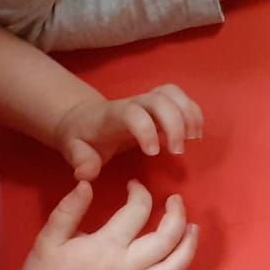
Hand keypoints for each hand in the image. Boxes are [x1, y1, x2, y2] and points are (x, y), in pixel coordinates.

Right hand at [20, 180, 198, 269]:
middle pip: (165, 241)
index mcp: (106, 246)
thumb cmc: (48, 268)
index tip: (135, 185)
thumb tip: (87, 184)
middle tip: (176, 201)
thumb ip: (69, 209)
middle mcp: (125, 267)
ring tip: (193, 229)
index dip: (140, 193)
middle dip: (177, 216)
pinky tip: (184, 268)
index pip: (137, 212)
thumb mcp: (50, 235)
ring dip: (189, 248)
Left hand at [54, 86, 204, 180]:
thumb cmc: (83, 137)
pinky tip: (195, 134)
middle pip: (161, 99)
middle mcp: (135, 102)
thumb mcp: (74, 150)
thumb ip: (81, 160)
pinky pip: (182, 99)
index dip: (147, 129)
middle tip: (179, 151)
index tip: (154, 153)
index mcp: (114, 114)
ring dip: (190, 114)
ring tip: (194, 139)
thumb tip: (87, 174)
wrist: (84, 117)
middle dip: (176, 123)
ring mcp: (149, 100)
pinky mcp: (161, 104)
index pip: (134, 113)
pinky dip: (194, 113)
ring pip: (175, 94)